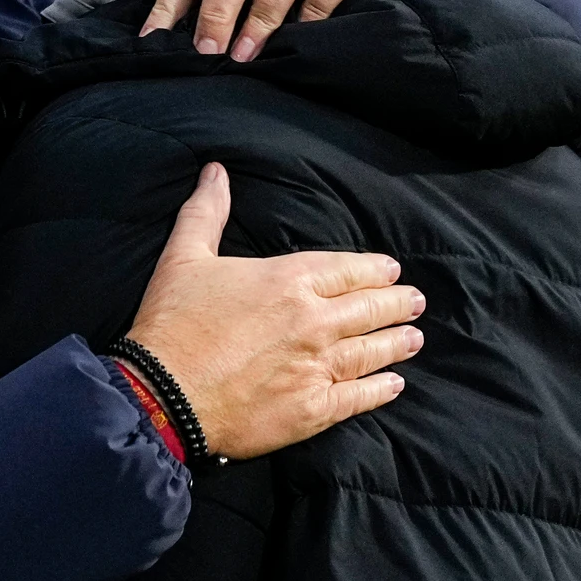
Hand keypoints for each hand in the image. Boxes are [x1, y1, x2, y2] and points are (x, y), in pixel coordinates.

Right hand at [125, 163, 423, 459]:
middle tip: (416, 301)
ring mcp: (318, 367)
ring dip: (398, 341)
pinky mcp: (313, 408)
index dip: (374, 269)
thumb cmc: (173, 323)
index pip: (347, 270)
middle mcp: (313, 321)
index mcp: (288, 280)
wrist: (165, 394)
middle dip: (398, 302)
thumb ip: (206, 212)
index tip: (392, 270)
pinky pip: (360, 396)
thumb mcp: (183, 256)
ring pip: (373, 350)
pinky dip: (381, 389)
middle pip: (370, 308)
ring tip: (415, 337)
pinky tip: (394, 383)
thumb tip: (216, 172)